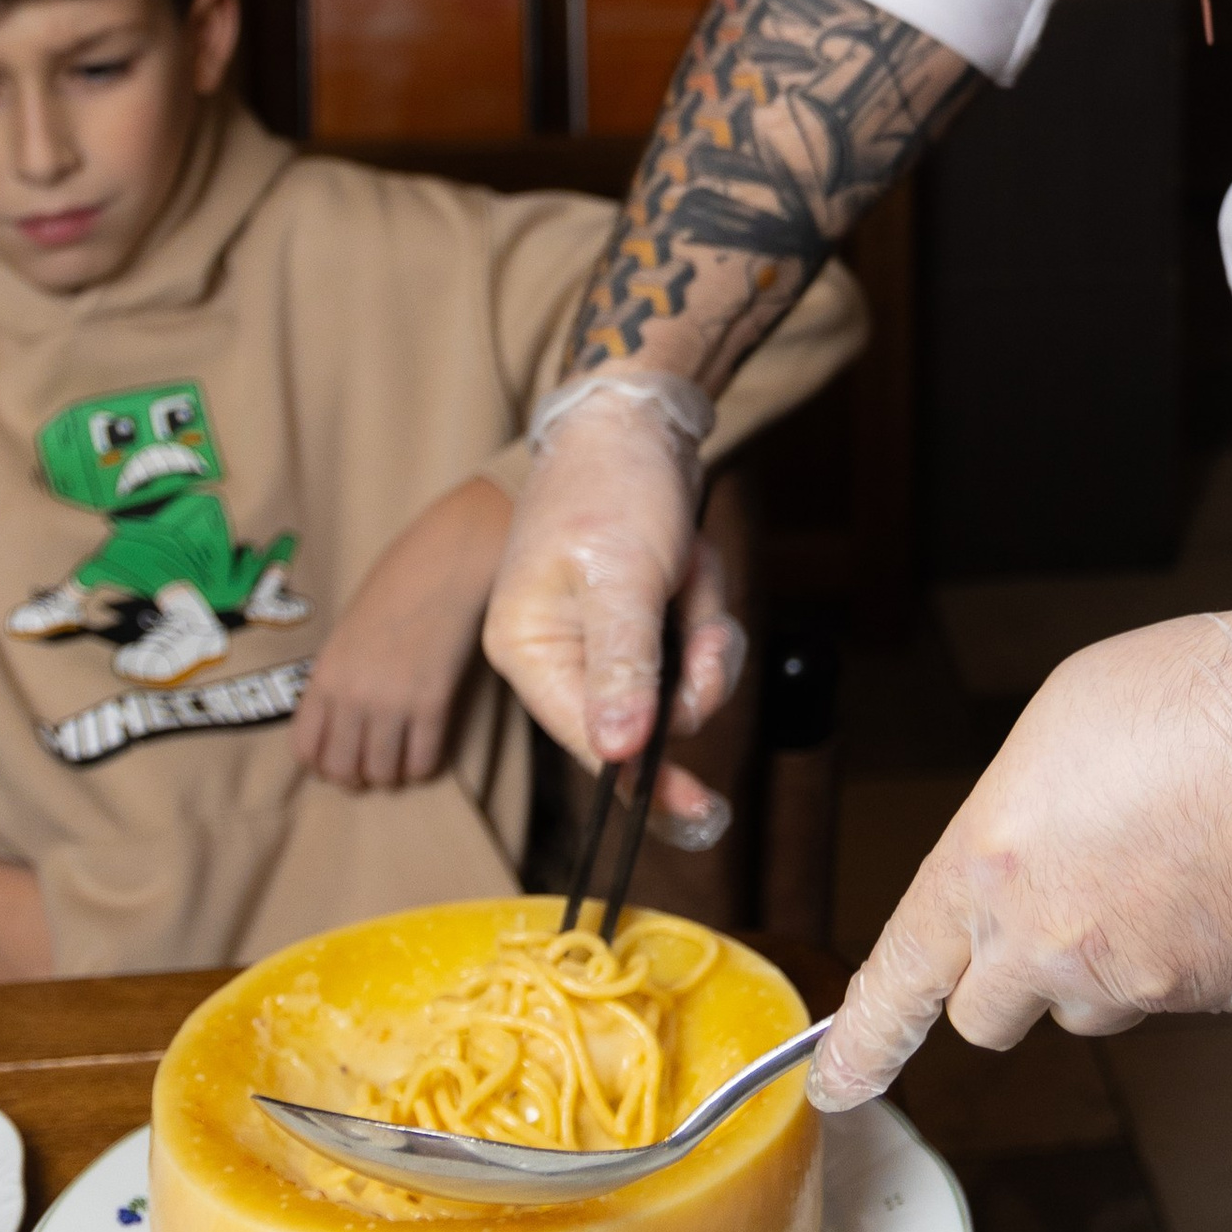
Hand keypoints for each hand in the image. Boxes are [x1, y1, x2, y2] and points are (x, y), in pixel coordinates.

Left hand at [292, 476, 511, 790]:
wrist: (448, 558)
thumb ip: (341, 673)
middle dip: (357, 775)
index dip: (323, 764)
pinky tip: (427, 752)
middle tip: (372, 766)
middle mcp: (352, 694)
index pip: (306, 748)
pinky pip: (423, 761)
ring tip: (401, 760)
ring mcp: (392, 701)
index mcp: (325, 673)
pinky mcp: (434, 703)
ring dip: (392, 774)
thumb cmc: (401, 581)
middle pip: (343, 769)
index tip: (340, 759)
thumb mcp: (351, 628)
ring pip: (384, 773)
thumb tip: (343, 715)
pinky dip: (423, 765)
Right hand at [483, 398, 741, 837]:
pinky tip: (692, 570)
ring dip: (703, 633)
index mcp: (526, 648)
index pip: (586, 739)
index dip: (643, 777)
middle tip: (705, 628)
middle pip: (643, 720)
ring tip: (691, 573)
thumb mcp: (622, 575)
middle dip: (690, 671)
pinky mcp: (638, 626)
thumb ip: (622, 664)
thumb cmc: (613, 487)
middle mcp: (557, 655)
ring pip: (677, 688)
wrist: (637, 419)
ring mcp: (601, 642)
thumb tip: (617, 751)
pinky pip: (688, 652)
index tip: (698, 812)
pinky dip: (705, 613)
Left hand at [810, 600, 1231, 1108]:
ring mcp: (1136, 987)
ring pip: (1089, 1003)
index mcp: (991, 866)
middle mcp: (1051, 944)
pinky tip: (1222, 876)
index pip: (902, 978)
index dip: (863, 1041)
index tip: (836, 1080)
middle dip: (1009, 973)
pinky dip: (1187, 951)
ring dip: (1103, 960)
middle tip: (1057, 906)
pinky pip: (1175, 994)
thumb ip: (1014, 815)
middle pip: (991, 1013)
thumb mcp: (1061, 721)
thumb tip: (1021, 853)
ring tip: (1163, 860)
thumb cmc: (1205, 700)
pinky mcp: (1214, 1006)